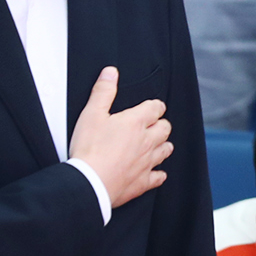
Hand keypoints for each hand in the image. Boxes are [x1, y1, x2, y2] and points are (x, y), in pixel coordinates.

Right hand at [68, 67, 170, 207]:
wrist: (89, 182)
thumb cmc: (89, 149)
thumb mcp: (91, 114)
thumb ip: (103, 92)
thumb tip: (110, 73)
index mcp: (136, 122)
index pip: (156, 108)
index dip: (155, 106)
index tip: (152, 107)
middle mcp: (147, 141)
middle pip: (165, 128)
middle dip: (161, 124)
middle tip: (153, 124)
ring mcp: (147, 162)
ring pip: (166, 150)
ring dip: (163, 145)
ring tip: (156, 144)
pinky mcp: (143, 181)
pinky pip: (159, 177)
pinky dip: (158, 173)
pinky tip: (155, 173)